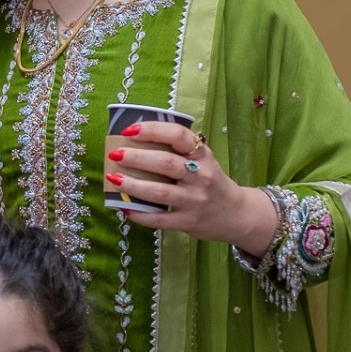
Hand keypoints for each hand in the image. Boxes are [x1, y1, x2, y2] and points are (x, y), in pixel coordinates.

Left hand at [108, 122, 275, 254]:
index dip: (152, 130)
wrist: (236, 214)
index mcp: (202, 156)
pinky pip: (158, 219)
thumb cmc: (210, 181)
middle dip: (136, 157)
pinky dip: (139, 214)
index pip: (178, 136)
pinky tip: (124, 207)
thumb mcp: (203, 160)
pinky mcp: (188, 222)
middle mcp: (200, 176)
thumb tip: (136, 138)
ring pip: (159, 192)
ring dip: (133, 185)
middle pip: (165, 163)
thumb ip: (179, 150)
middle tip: (115, 154)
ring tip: (114, 178)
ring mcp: (194, 201)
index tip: (129, 130)